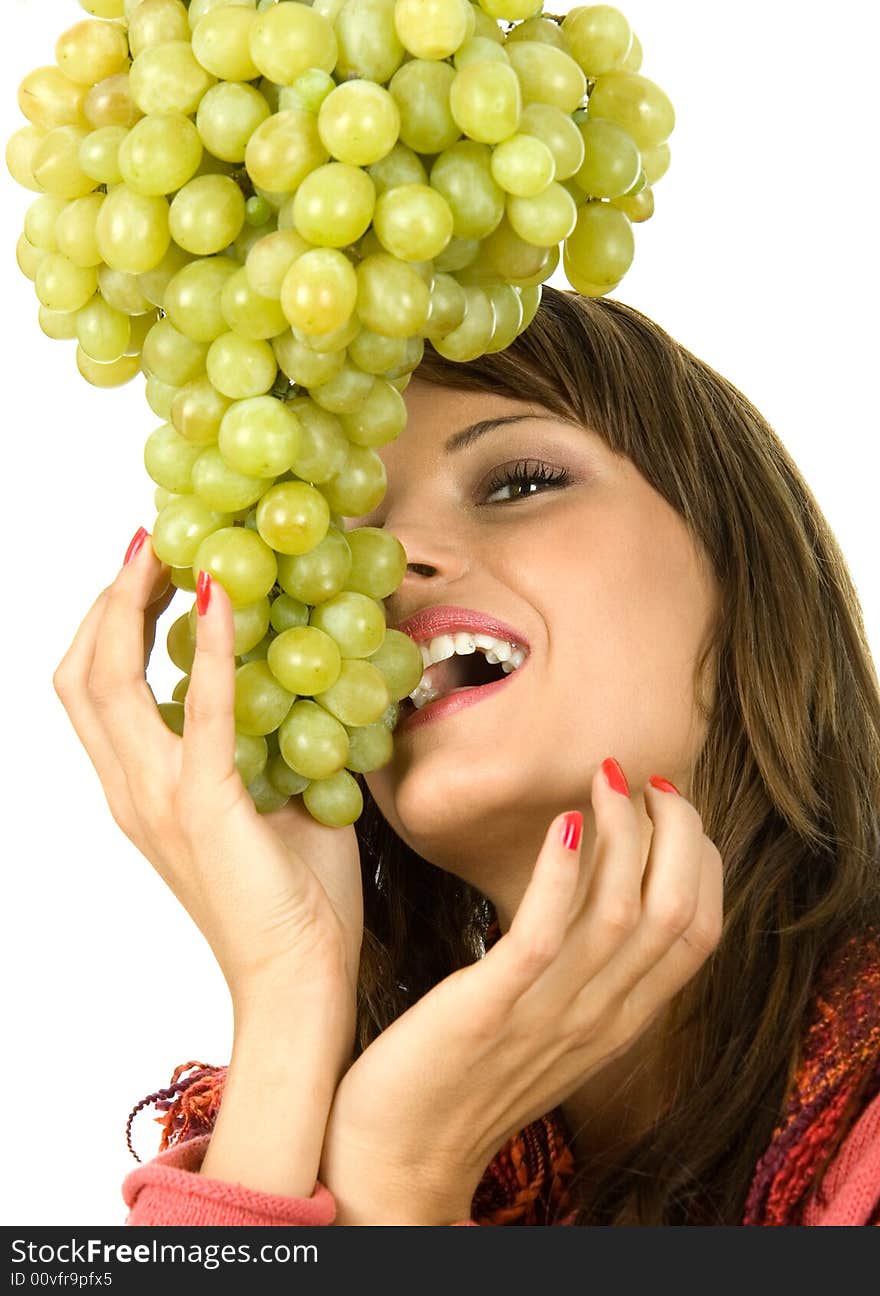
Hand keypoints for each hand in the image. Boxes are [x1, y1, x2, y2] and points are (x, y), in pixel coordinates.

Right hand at [53, 531, 363, 1023]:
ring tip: (172, 550)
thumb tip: (302, 677)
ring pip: (106, 681)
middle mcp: (131, 788)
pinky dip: (211, 645)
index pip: (95, 689)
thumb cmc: (293, 898)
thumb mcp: (273, 800)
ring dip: (133, 605)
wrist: (300, 979)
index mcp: (140, 788)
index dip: (108, 621)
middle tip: (151, 543)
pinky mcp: (204, 804)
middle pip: (82, 672)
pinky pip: (202, 708)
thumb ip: (268, 740)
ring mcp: (157, 797)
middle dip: (109, 599)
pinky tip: (223, 594)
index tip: (149, 565)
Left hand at [318, 762, 722, 1223]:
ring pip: (621, 912)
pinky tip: (562, 825)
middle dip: (677, 833)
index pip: (699, 931)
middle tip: (649, 780)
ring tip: (607, 778)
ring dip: (624, 834)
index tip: (675, 807)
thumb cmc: (471, 1074)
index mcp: (621, 1020)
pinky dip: (560, 874)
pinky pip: (542, 934)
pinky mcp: (489, 1007)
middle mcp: (598, 1017)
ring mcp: (548, 1015)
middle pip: (676, 913)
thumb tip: (603, 889)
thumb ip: (587, 968)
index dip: (701, 860)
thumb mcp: (551, 1021)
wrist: (400, 1155)